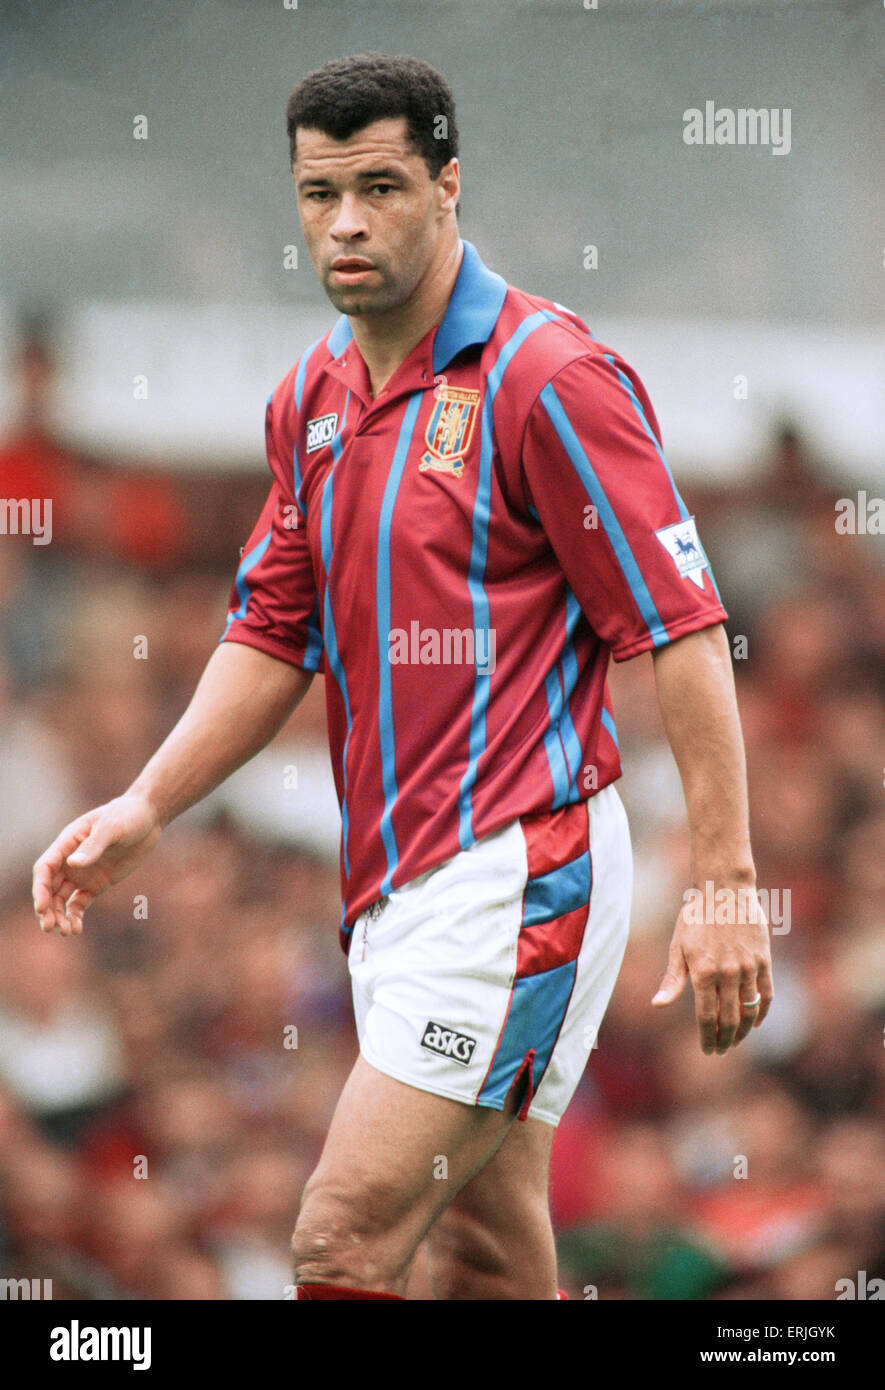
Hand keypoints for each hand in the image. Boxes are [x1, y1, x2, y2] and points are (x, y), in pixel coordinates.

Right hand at [32, 794, 162, 936]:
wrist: (148, 818)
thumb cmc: (127, 815)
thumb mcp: (112, 827)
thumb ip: (93, 846)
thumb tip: (72, 864)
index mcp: (67, 843)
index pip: (45, 868)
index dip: (40, 888)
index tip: (42, 907)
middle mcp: (69, 860)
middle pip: (49, 888)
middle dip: (47, 908)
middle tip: (50, 927)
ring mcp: (82, 874)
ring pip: (61, 899)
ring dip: (59, 916)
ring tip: (66, 932)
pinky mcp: (97, 884)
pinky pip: (79, 903)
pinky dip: (75, 916)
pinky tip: (77, 928)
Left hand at [651, 884, 773, 1053]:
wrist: (724, 890)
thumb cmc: (695, 917)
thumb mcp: (678, 947)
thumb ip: (672, 980)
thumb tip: (657, 1005)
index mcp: (703, 973)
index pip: (707, 1017)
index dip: (708, 1038)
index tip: (708, 1050)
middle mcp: (727, 974)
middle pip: (730, 1019)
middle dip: (725, 1039)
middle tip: (721, 1049)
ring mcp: (748, 968)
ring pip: (750, 1010)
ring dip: (744, 1030)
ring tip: (737, 1039)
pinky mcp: (764, 961)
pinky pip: (767, 994)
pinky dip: (762, 1012)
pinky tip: (756, 1021)